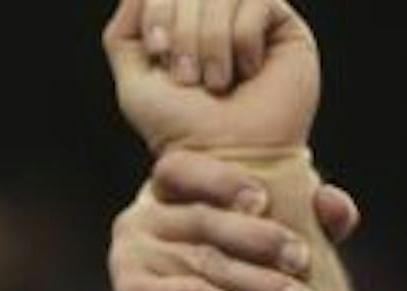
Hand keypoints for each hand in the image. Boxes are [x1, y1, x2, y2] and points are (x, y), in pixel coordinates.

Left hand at [103, 0, 319, 155]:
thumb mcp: (135, 84)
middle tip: (189, 78)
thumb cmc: (182, 130)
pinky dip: (244, 40)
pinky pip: (258, 1)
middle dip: (184, 31)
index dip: (158, 10)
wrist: (228, 158)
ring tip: (217, 83)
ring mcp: (249, 18)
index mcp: (180, 24)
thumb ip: (124, 35)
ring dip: (212, 40)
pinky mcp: (282, 26)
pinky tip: (248, 72)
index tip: (158, 50)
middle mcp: (214, 17)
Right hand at [112, 152, 360, 290]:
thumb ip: (307, 220)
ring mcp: (128, 259)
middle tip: (302, 261)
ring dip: (259, 284)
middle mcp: (139, 219)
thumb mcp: (275, 250)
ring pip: (204, 261)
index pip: (183, 167)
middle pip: (203, 219)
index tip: (264, 201)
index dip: (222, 180)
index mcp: (167, 193)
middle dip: (260, 239)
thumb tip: (338, 206)